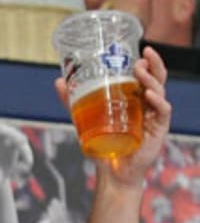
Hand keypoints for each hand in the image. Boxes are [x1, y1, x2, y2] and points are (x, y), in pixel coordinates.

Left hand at [55, 47, 170, 187]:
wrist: (111, 173)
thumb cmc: (103, 145)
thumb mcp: (85, 119)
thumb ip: (73, 101)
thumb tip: (59, 81)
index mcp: (136, 99)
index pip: (147, 76)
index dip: (148, 62)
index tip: (141, 49)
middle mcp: (148, 105)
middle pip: (158, 79)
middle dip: (154, 65)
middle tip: (144, 55)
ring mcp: (154, 117)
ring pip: (160, 92)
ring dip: (151, 79)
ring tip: (140, 71)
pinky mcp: (158, 130)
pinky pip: (162, 112)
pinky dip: (158, 101)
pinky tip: (149, 94)